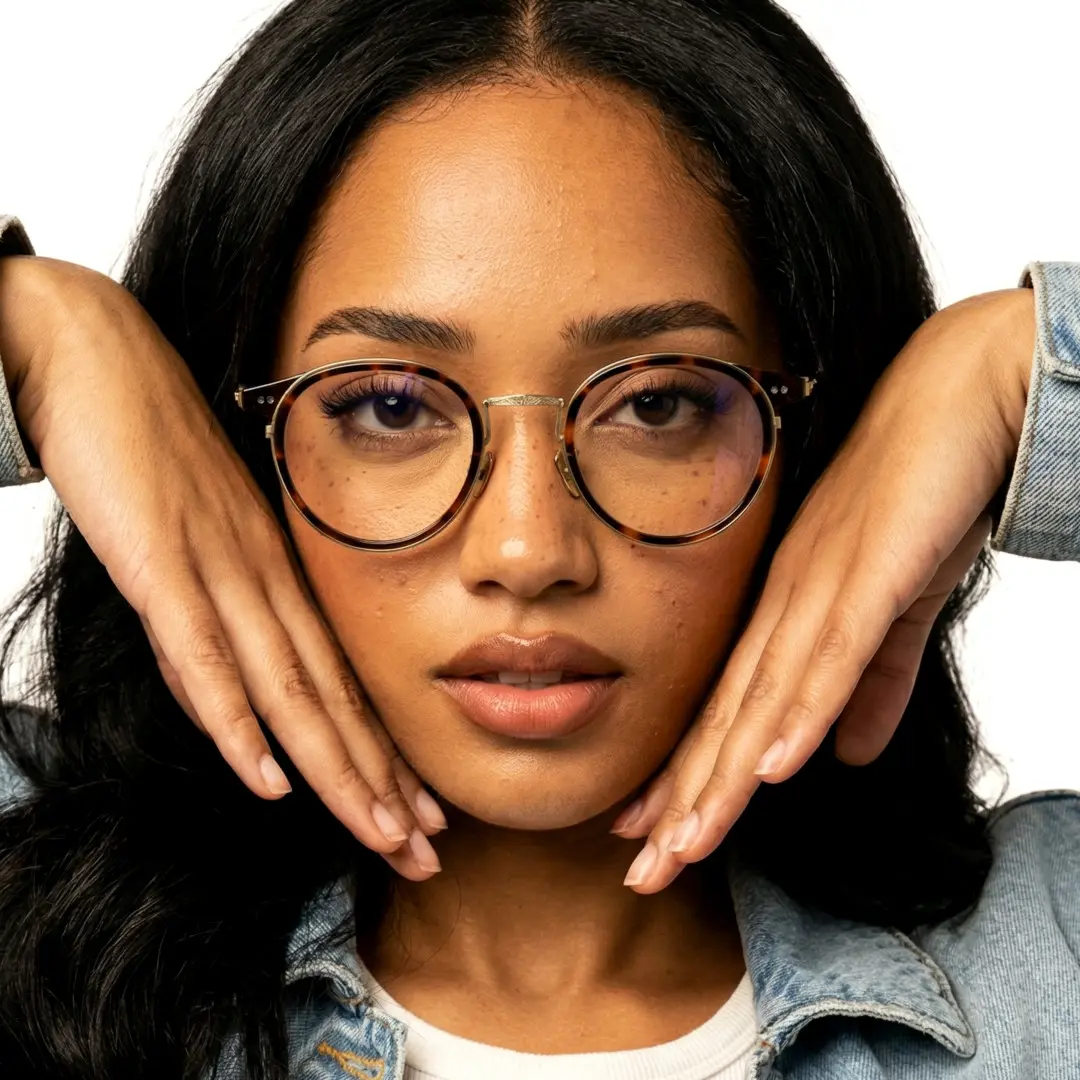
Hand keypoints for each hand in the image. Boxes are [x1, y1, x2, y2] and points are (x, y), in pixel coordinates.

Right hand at [0, 255, 444, 879]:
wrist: (98, 356)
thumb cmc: (153, 445)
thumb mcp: (207, 531)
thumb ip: (231, 593)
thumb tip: (250, 654)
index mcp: (280, 574)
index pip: (342, 680)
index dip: (382, 751)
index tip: (421, 809)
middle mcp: (266, 580)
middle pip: (333, 699)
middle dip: (382, 782)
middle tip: (429, 848)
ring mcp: (218, 571)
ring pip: (290, 689)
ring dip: (337, 770)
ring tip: (383, 833)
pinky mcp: (161, 561)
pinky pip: (203, 654)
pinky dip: (237, 720)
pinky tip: (269, 777)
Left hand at [611, 287, 1035, 891]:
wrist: (957, 395)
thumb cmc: (917, 497)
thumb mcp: (891, 607)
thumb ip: (869, 681)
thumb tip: (847, 754)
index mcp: (785, 612)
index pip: (725, 712)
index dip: (687, 777)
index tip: (648, 835)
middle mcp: (785, 605)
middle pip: (725, 721)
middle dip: (683, 802)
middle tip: (638, 870)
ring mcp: (822, 588)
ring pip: (762, 701)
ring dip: (723, 780)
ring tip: (682, 847)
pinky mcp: (872, 573)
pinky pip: (832, 655)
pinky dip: (801, 712)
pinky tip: (769, 767)